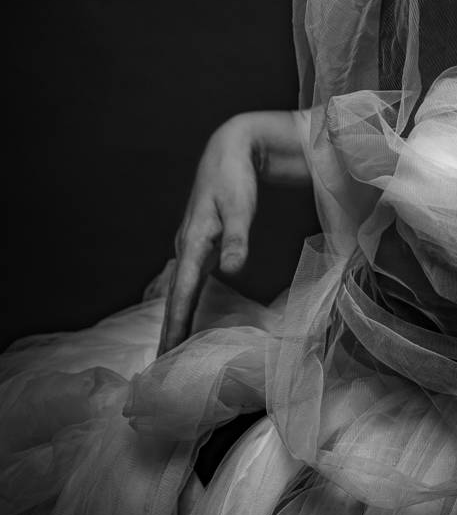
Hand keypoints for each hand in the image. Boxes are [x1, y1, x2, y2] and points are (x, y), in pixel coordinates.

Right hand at [158, 117, 259, 354]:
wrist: (228, 149)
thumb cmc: (235, 178)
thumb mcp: (239, 207)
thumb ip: (236, 238)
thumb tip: (232, 269)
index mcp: (193, 241)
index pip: (182, 292)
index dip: (175, 324)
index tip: (166, 352)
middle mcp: (186, 246)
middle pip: (175, 296)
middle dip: (168, 329)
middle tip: (159, 365)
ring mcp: (190, 244)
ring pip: (179, 288)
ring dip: (174, 316)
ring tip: (169, 347)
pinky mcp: (198, 241)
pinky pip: (187, 279)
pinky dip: (183, 300)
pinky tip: (184, 312)